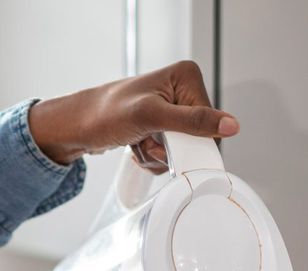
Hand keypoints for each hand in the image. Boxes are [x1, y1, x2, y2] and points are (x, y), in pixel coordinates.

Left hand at [27, 61, 237, 173]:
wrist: (77, 126)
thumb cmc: (106, 113)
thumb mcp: (153, 117)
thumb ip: (193, 121)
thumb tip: (230, 125)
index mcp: (186, 76)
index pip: (211, 121)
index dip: (191, 141)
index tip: (168, 143)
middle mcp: (182, 90)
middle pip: (196, 138)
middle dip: (170, 150)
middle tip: (147, 142)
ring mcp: (172, 109)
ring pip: (181, 150)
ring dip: (158, 155)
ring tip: (138, 142)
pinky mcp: (161, 125)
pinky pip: (169, 154)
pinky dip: (152, 157)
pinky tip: (136, 145)